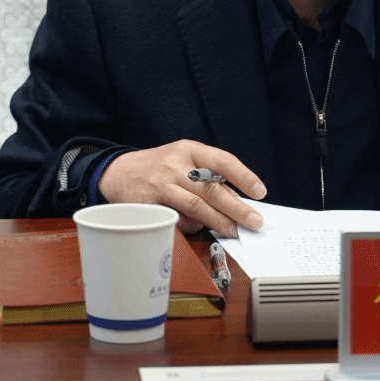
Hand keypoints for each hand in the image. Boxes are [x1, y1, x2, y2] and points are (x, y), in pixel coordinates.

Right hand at [99, 140, 267, 237]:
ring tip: (234, 231)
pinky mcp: (149, 205)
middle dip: (237, 208)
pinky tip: (200, 227)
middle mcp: (174, 165)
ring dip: (219, 222)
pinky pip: (177, 220)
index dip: (243, 177)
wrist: (119, 173)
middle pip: (212, 189)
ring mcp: (160, 185)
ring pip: (196, 207)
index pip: (222, 161)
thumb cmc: (159, 168)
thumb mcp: (183, 159)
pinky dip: (192, 226)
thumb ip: (208, 175)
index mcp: (188, 149)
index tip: (260, 192)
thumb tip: (239, 201)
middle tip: (254, 222)